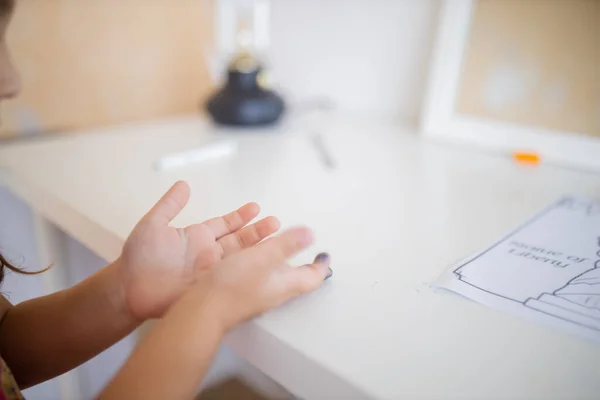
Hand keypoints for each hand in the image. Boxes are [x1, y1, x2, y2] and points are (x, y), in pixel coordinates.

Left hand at [119, 181, 279, 319]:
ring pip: (240, 260)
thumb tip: (183, 184)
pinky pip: (232, 281)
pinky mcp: (209, 290)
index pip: (225, 224)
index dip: (240, 216)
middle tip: (275, 223)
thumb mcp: (153, 225)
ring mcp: (211, 273)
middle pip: (240, 241)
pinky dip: (248, 276)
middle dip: (258, 232)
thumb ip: (170, 205)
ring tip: (276, 242)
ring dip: (257, 252)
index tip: (256, 208)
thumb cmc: (138, 258)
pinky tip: (261, 271)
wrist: (128, 289)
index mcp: (198, 237)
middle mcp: (208, 254)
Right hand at [196, 227, 331, 331]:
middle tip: (300, 241)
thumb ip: (287, 244)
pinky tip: (244, 246)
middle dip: (297, 258)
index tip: (324, 254)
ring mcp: (253, 290)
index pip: (311, 278)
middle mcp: (272, 290)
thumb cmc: (234, 284)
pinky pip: (251, 268)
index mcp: (284, 285)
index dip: (321, 266)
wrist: (200, 309)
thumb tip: (311, 234)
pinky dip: (254, 254)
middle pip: (291, 274)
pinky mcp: (236, 288)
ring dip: (274, 251)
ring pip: (270, 269)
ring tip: (271, 234)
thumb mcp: (264, 258)